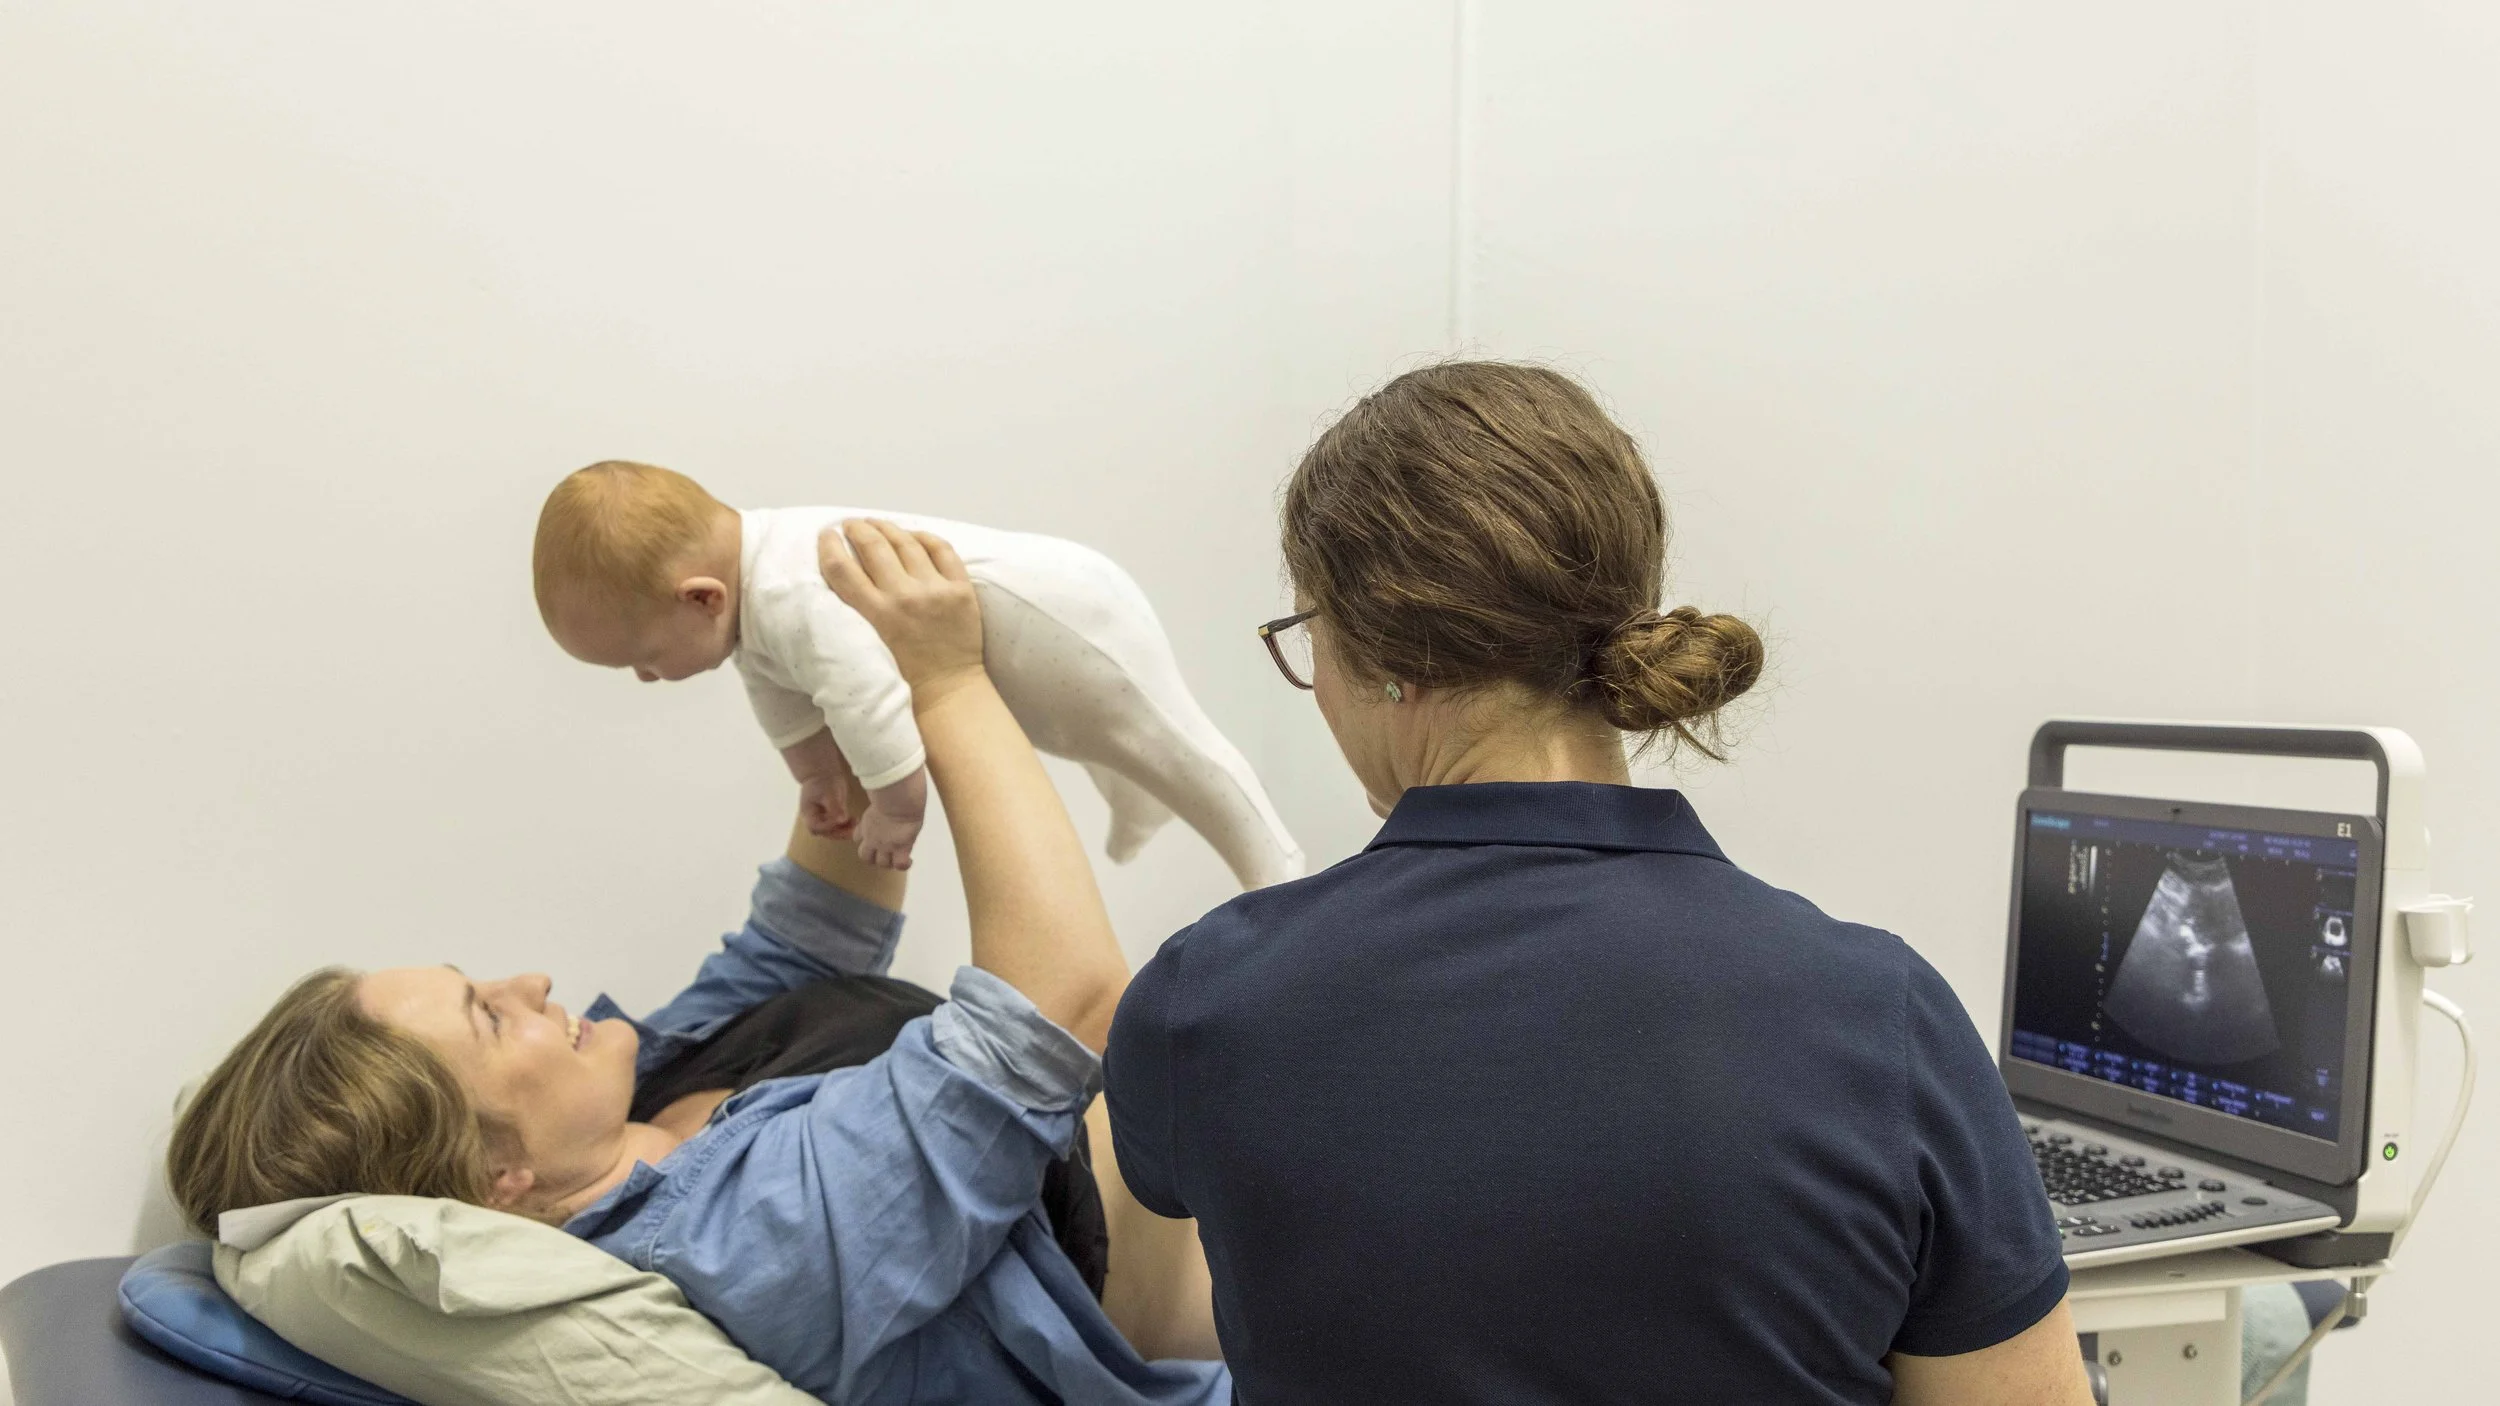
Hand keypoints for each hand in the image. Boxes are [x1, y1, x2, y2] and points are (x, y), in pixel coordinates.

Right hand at [783, 731, 866, 837]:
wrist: (823, 772)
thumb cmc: (822, 780)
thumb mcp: (828, 793)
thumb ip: (834, 808)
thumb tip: (842, 820)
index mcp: (808, 813)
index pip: (816, 827)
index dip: (828, 827)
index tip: (841, 820)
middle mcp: (815, 818)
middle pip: (825, 832)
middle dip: (839, 832)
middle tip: (852, 829)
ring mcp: (823, 818)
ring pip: (833, 831)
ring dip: (844, 830)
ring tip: (856, 823)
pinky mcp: (832, 816)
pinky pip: (839, 825)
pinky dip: (847, 825)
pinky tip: (855, 820)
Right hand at [818, 520, 982, 694]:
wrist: (947, 691)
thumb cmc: (902, 676)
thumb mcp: (865, 646)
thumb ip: (854, 613)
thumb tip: (840, 577)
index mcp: (874, 615)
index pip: (842, 568)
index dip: (829, 546)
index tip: (826, 535)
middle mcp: (903, 598)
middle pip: (873, 546)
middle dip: (857, 529)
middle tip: (850, 524)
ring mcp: (935, 591)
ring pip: (906, 542)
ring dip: (887, 528)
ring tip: (876, 523)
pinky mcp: (961, 590)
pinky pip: (942, 550)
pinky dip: (925, 537)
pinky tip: (913, 535)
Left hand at [855, 799, 921, 870]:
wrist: (898, 801)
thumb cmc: (889, 793)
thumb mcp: (876, 798)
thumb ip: (875, 804)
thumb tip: (876, 794)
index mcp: (866, 825)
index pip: (858, 837)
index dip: (864, 837)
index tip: (870, 834)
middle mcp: (873, 839)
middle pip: (865, 857)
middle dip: (872, 856)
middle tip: (883, 852)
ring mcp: (886, 846)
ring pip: (882, 864)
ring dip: (889, 861)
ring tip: (897, 857)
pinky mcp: (901, 849)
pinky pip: (900, 865)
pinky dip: (904, 864)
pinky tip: (909, 859)